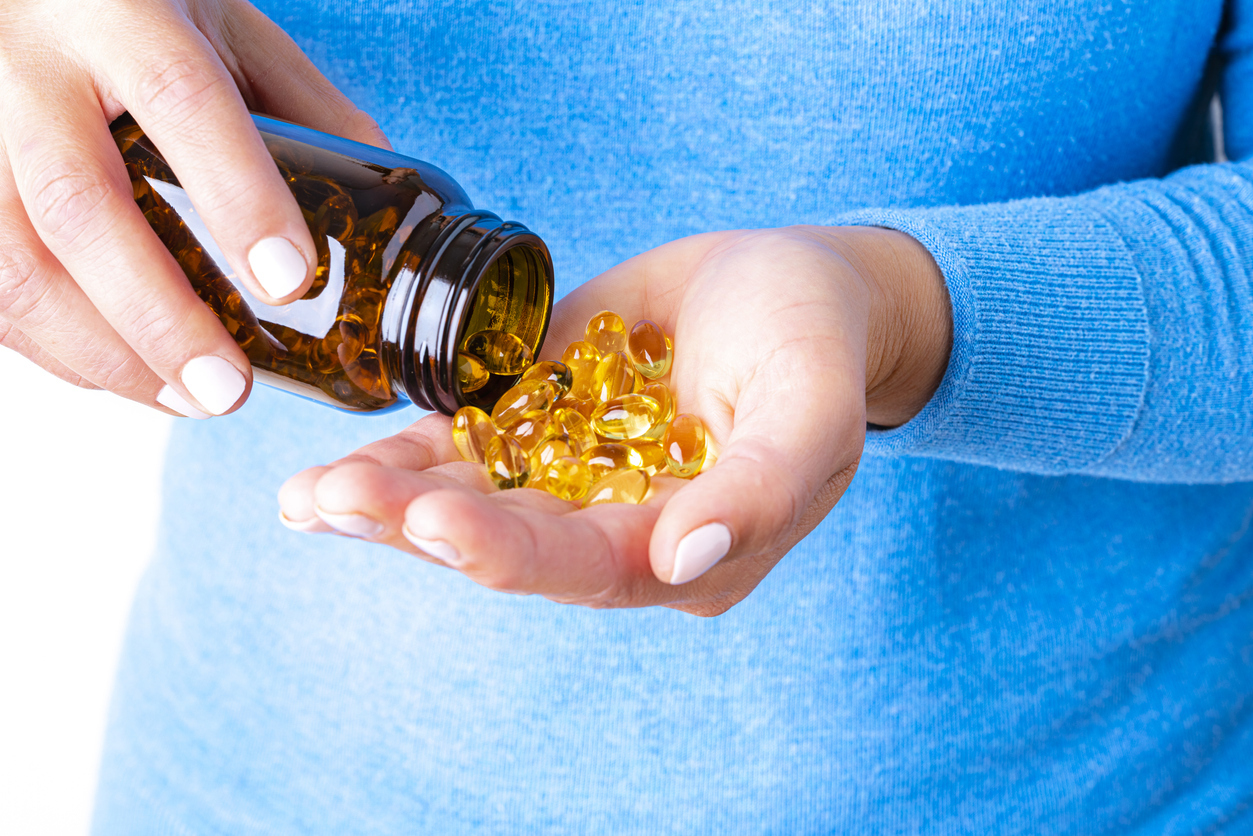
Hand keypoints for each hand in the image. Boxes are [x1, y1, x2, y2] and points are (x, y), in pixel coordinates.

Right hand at [0, 0, 388, 416]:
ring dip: (103, 353)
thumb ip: (304, 110)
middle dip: (158, 317)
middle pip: (77, 204)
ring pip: (13, 261)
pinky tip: (121, 374)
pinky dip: (52, 348)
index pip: (180, 98)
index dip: (237, 197)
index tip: (288, 282)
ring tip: (187, 400)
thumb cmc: (136, 10)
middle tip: (228, 389)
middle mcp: (27, 65)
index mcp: (121, 13)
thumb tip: (382, 219)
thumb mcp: (230, 29)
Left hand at [278, 226, 950, 614]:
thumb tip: (684, 561)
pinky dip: (404, 457)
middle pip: (510, 544)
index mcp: (686, 549)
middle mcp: (617, 530)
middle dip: (418, 528)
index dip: (508, 552)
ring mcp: (572, 479)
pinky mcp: (540, 425)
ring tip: (309, 494)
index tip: (435, 521)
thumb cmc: (816, 341)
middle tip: (334, 499)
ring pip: (472, 503)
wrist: (789, 282)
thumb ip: (763, 486)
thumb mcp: (813, 404)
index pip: (588, 568)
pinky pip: (465, 449)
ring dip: (390, 500)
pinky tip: (338, 465)